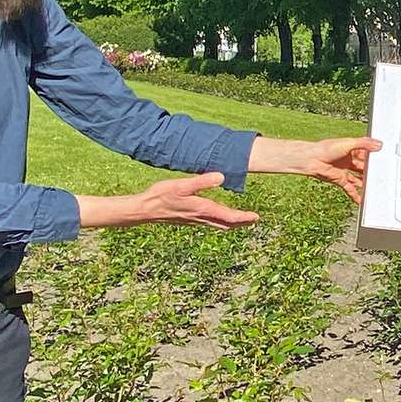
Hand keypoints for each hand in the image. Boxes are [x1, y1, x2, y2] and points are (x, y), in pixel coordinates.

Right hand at [78, 172, 258, 229]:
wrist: (144, 209)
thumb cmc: (161, 195)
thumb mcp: (182, 184)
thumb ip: (202, 181)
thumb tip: (221, 177)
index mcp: (202, 208)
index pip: (228, 216)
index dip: (243, 217)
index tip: (256, 217)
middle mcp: (200, 217)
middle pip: (226, 224)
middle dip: (241, 222)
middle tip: (254, 220)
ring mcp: (194, 220)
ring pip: (218, 225)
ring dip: (231, 223)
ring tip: (242, 220)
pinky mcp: (189, 219)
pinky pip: (209, 223)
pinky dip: (219, 221)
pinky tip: (217, 217)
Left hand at [248, 136, 381, 204]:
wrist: (312, 159)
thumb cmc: (326, 148)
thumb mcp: (349, 143)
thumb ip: (364, 144)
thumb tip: (378, 144)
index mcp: (352, 149)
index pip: (367, 154)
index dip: (375, 157)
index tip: (385, 160)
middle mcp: (349, 160)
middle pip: (364, 167)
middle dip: (372, 172)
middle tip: (383, 176)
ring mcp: (344, 171)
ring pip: (358, 179)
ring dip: (365, 184)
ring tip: (375, 188)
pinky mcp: (340, 180)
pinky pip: (350, 189)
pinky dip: (355, 195)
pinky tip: (361, 200)